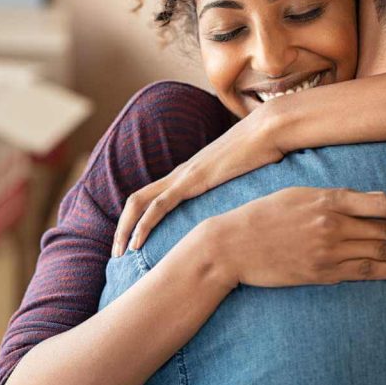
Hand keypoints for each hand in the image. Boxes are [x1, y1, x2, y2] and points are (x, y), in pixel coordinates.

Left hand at [113, 104, 285, 256]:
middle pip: (136, 200)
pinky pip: (159, 205)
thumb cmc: (263, 153)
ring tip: (119, 253)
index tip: (133, 244)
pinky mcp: (192, 180)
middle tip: (116, 254)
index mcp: (188, 175)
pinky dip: (144, 224)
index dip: (136, 220)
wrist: (270, 130)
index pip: (151, 198)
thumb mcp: (244, 180)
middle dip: (121, 228)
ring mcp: (184, 176)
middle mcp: (179, 174)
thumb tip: (243, 213)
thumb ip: (234, 193)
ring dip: (125, 229)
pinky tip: (137, 243)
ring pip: (140, 202)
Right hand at [191, 187, 385, 287]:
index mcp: (326, 199)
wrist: (231, 245)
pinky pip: (364, 272)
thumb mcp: (295, 194)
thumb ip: (329, 198)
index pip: (381, 203)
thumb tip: (362, 204)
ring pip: (381, 252)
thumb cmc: (260, 216)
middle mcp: (332, 223)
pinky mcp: (322, 272)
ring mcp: (328, 250)